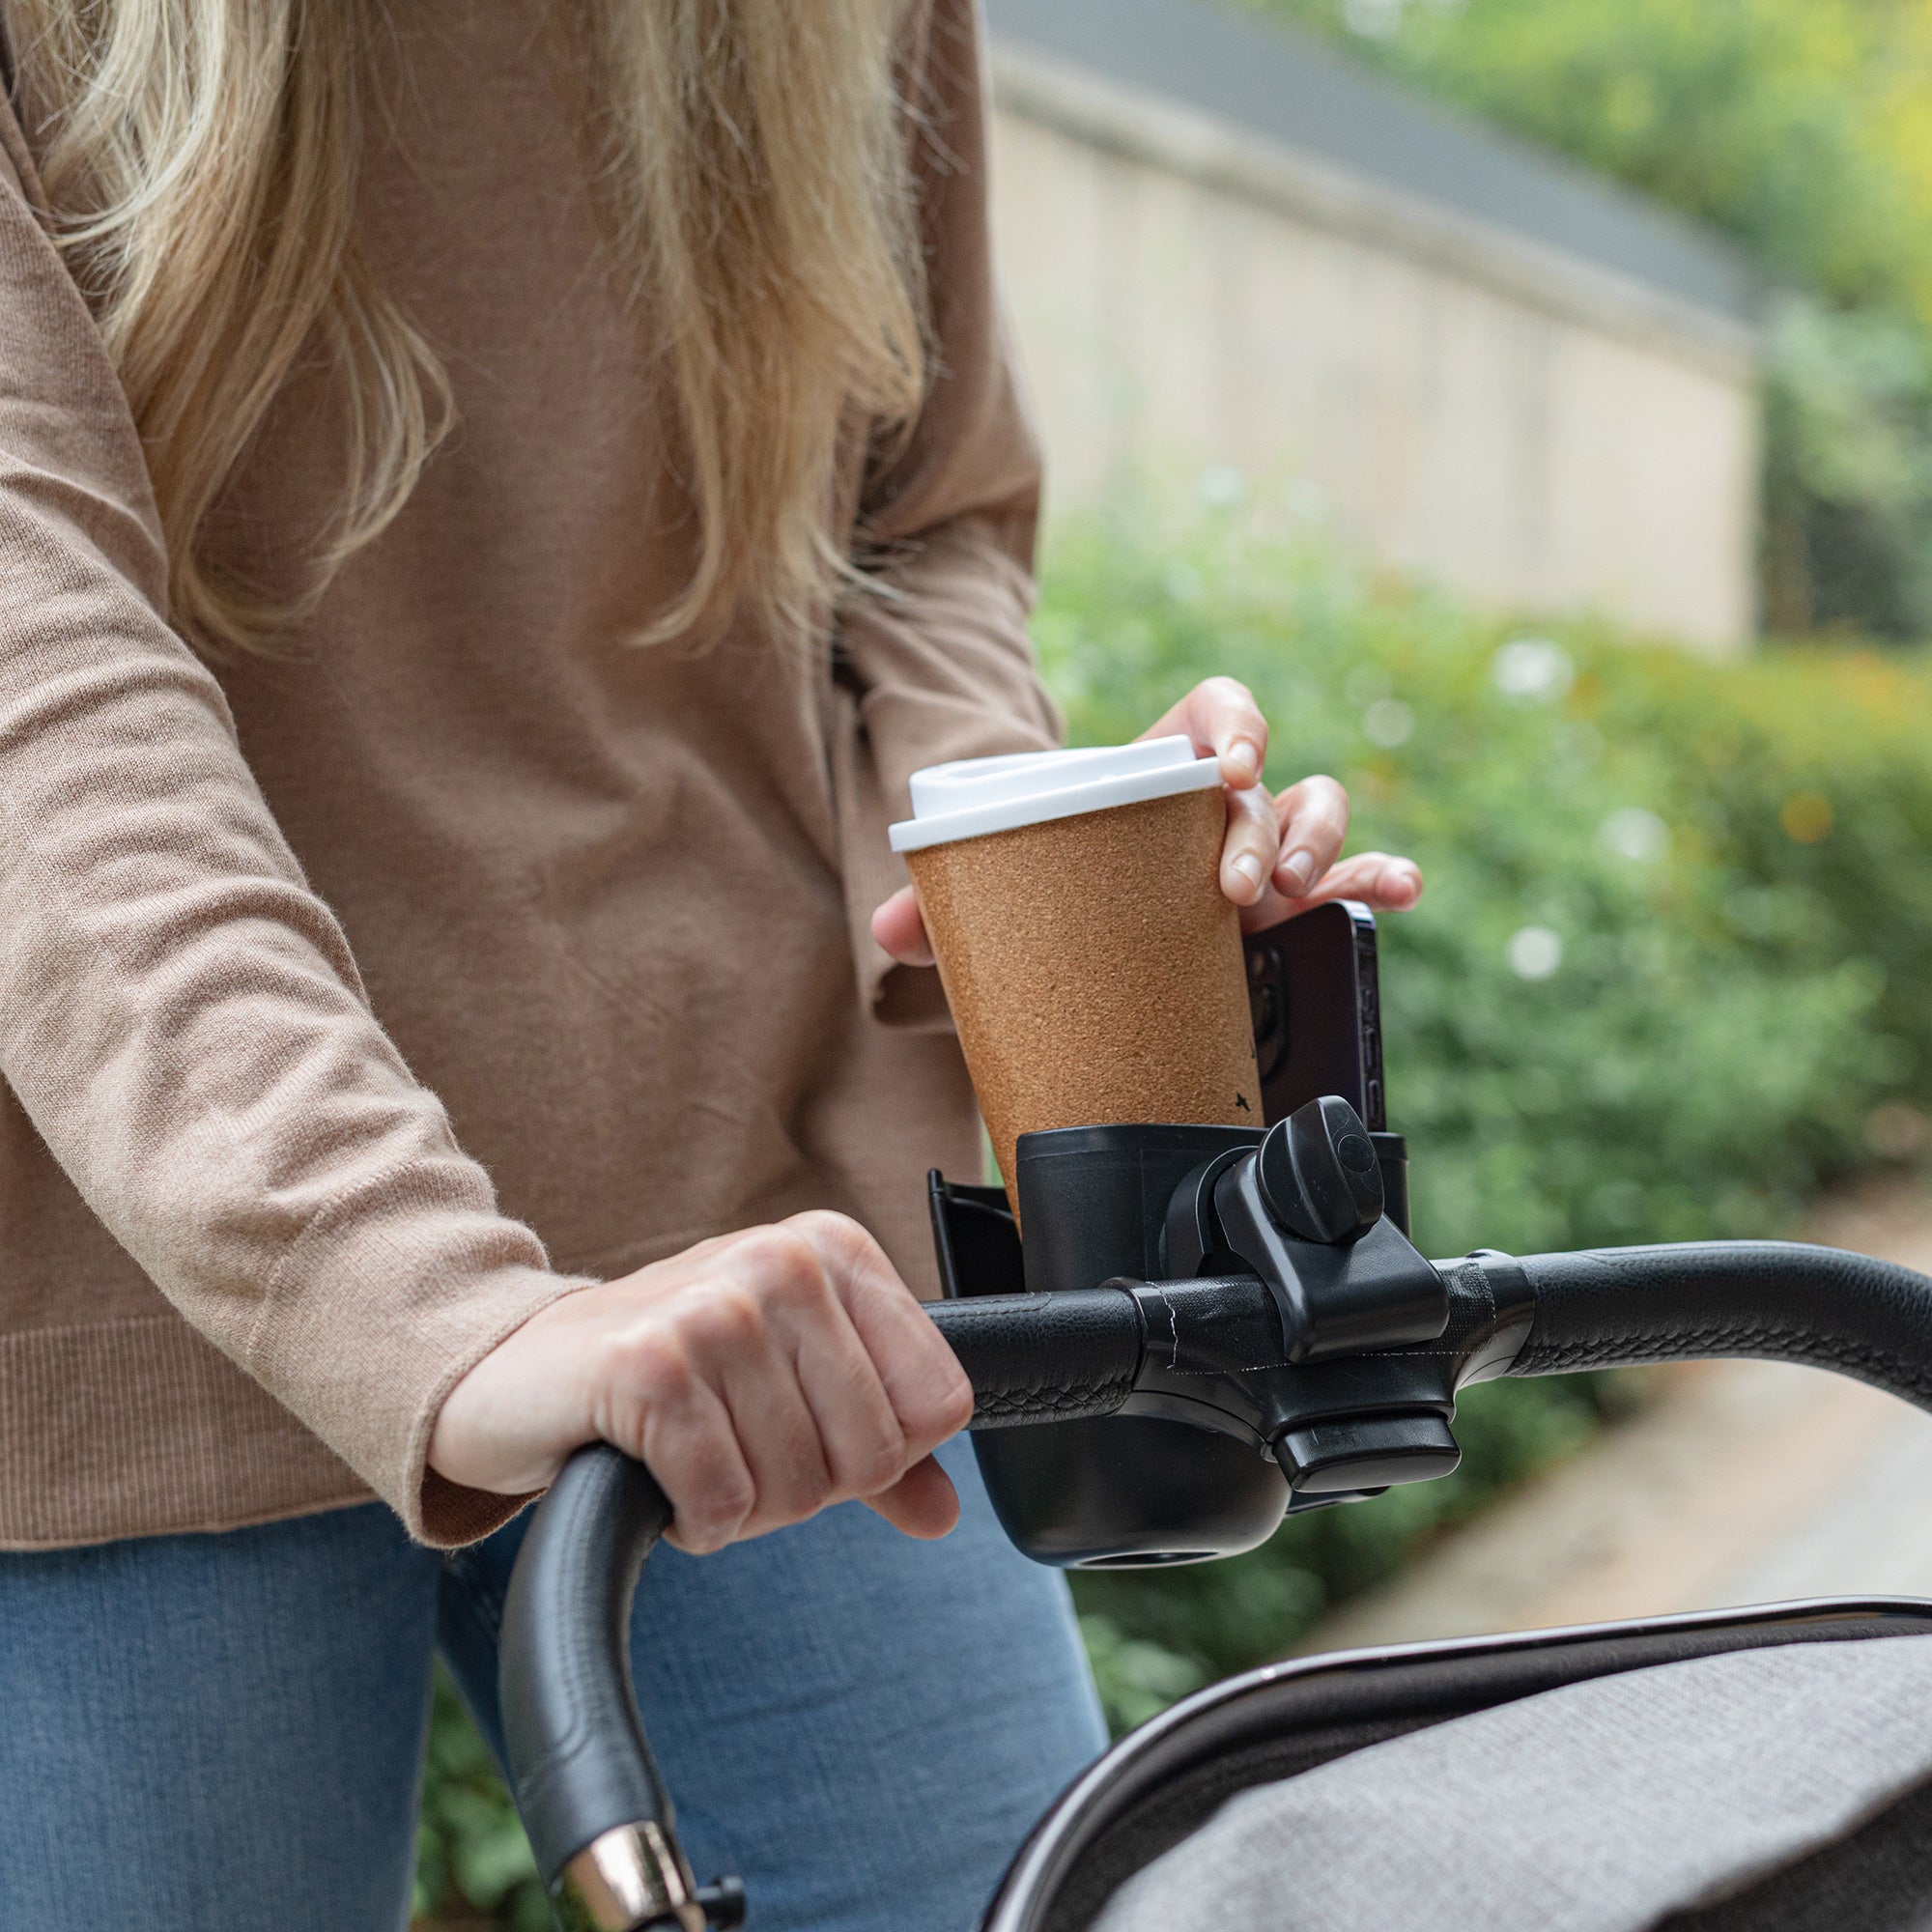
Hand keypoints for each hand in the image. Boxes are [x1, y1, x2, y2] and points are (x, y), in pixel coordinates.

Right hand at [429, 1212, 973, 1552]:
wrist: (515, 1369)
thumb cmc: (666, 1373)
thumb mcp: (785, 1385)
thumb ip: (875, 1441)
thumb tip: (944, 1514)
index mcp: (834, 1249)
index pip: (936, 1403)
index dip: (877, 1454)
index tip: (807, 1433)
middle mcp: (783, 1260)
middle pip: (871, 1457)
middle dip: (802, 1489)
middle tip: (733, 1451)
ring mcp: (716, 1308)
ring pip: (797, 1487)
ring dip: (741, 1508)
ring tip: (688, 1456)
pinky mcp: (649, 1367)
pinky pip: (723, 1500)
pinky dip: (693, 1520)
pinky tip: (656, 1479)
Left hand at [871, 677, 1422, 964]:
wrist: (1079, 927)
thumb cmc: (1053, 881)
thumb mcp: (1004, 882)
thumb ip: (946, 900)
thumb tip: (890, 930)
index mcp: (1162, 769)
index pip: (1219, 707)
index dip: (1235, 722)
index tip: (1223, 765)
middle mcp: (1222, 803)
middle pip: (1269, 783)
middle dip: (1261, 825)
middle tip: (1234, 884)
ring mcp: (1261, 851)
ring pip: (1318, 817)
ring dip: (1319, 848)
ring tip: (1294, 893)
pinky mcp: (1287, 908)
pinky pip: (1348, 883)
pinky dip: (1377, 882)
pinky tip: (1395, 893)